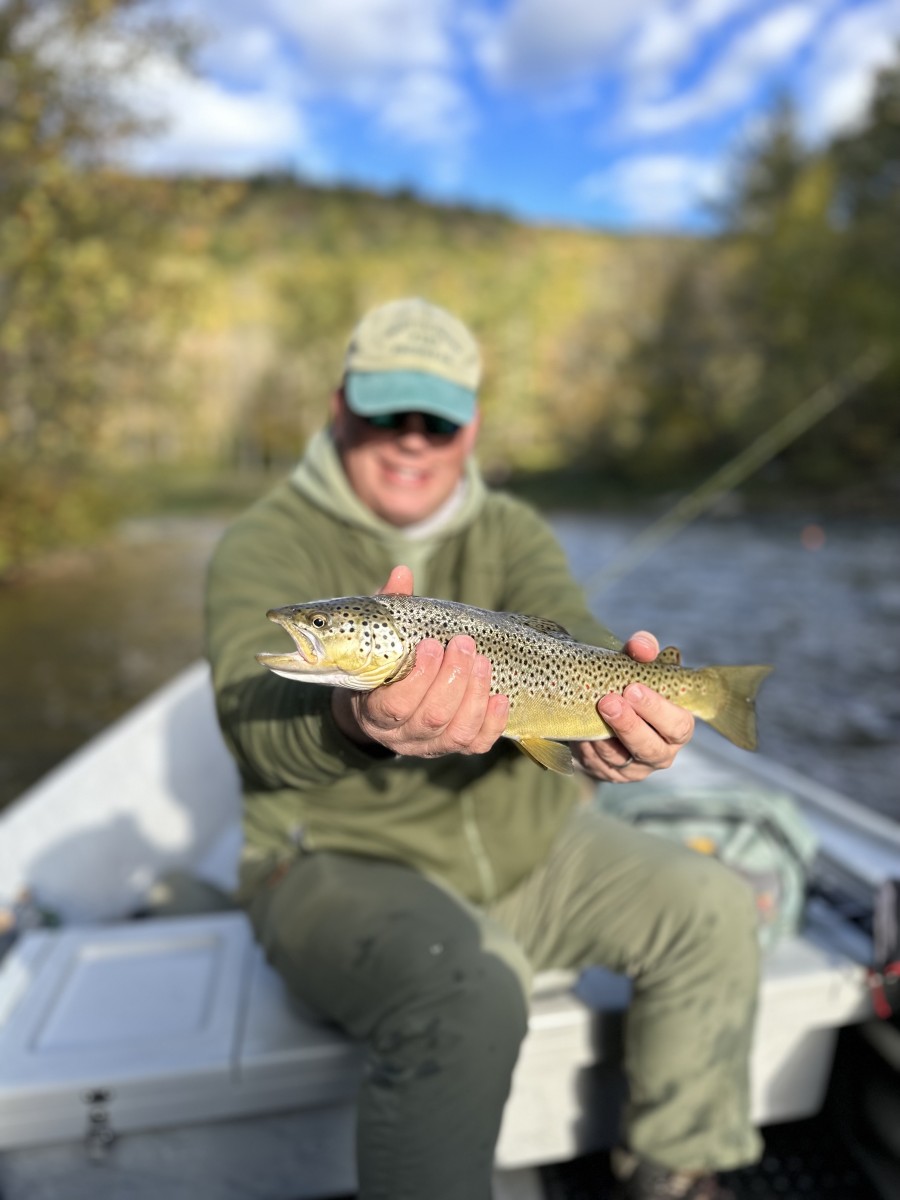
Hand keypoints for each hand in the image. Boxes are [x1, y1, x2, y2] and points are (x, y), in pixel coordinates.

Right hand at [331, 566, 509, 758]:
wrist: (380, 703)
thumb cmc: (382, 664)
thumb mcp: (379, 639)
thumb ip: (389, 608)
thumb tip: (402, 572)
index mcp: (373, 711)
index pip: (395, 705)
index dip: (419, 677)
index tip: (432, 644)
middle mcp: (400, 736)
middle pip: (432, 716)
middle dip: (454, 678)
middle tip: (464, 644)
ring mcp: (428, 746)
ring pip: (456, 732)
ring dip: (475, 695)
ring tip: (482, 662)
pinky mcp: (453, 747)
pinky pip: (476, 745)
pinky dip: (492, 723)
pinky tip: (501, 697)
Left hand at [572, 630, 693, 781]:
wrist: (603, 706)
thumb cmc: (629, 683)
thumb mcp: (637, 663)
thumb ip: (642, 650)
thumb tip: (641, 646)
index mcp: (677, 726)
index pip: (678, 725)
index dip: (656, 709)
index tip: (632, 688)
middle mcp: (661, 752)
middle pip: (650, 749)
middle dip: (629, 726)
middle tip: (608, 701)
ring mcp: (634, 768)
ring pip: (619, 760)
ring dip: (602, 736)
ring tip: (590, 711)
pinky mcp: (609, 774)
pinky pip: (596, 764)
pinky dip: (587, 746)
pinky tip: (580, 728)